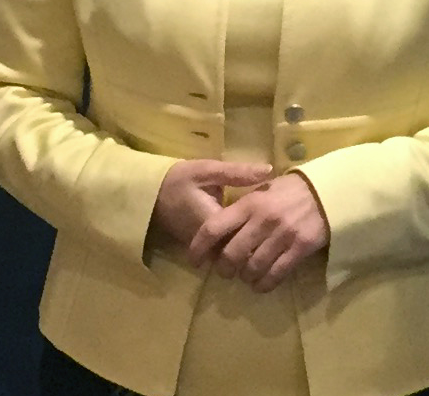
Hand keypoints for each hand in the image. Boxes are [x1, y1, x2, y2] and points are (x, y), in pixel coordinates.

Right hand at [148, 158, 274, 255]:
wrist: (149, 193)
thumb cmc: (178, 179)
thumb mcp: (207, 170)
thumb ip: (236, 173)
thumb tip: (268, 170)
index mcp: (212, 220)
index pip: (242, 238)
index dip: (262, 236)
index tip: (278, 227)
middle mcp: (207, 241)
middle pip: (237, 254)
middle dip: (256, 249)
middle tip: (275, 237)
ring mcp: (201, 248)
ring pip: (228, 258)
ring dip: (245, 253)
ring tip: (265, 240)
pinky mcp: (197, 249)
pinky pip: (219, 255)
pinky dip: (233, 251)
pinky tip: (247, 241)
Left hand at [188, 171, 328, 291]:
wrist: (326, 191)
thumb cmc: (290, 190)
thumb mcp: (262, 189)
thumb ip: (242, 207)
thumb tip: (218, 226)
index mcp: (250, 203)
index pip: (214, 227)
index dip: (199, 247)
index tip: (194, 260)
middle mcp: (263, 220)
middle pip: (232, 254)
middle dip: (225, 269)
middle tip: (226, 271)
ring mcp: (282, 235)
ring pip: (253, 267)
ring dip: (246, 277)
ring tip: (246, 277)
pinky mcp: (299, 248)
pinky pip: (276, 274)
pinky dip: (265, 284)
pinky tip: (262, 284)